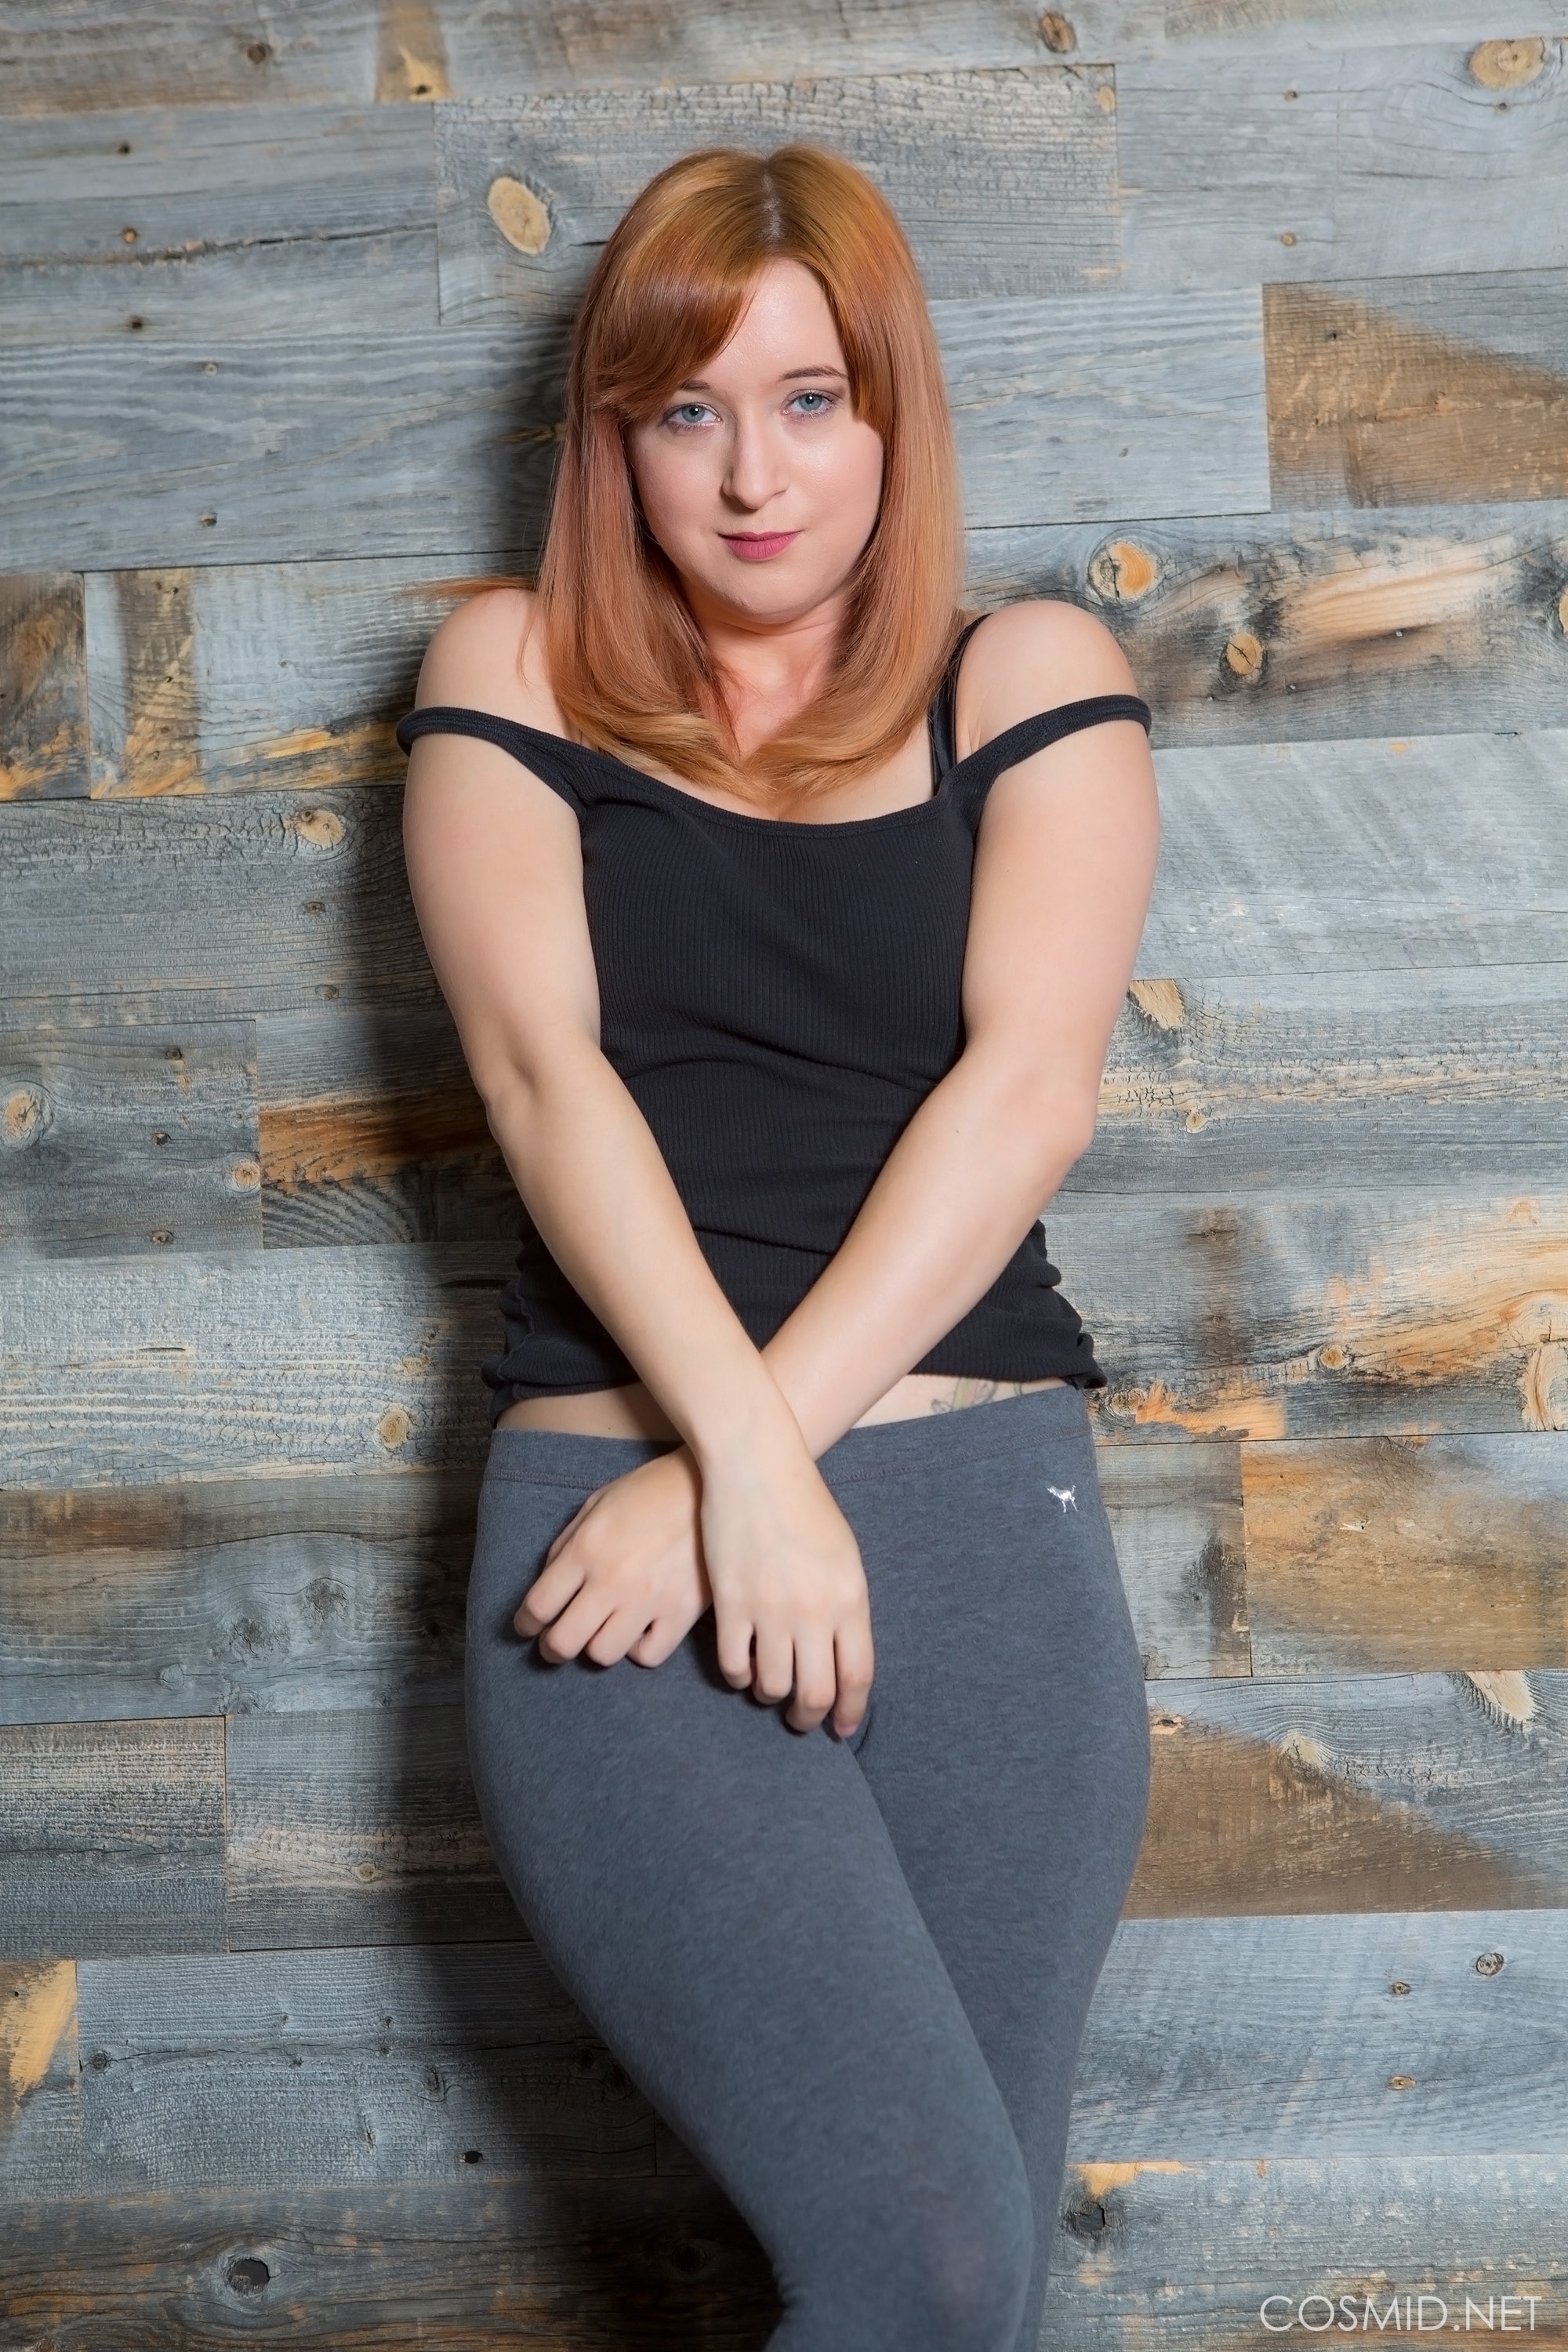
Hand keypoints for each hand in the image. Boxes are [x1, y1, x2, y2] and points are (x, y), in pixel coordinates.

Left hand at [514, 1447, 710, 1670]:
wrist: (714, 1486)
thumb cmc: (650, 1491)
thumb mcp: (598, 1503)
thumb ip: (567, 1544)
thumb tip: (549, 1585)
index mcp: (585, 1549)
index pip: (538, 1606)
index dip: (525, 1623)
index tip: (527, 1627)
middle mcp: (612, 1580)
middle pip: (563, 1642)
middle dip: (551, 1647)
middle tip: (555, 1642)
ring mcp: (648, 1600)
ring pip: (602, 1655)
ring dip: (596, 1646)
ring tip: (603, 1631)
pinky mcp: (681, 1613)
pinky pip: (647, 1655)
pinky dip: (638, 1648)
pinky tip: (639, 1630)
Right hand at [698, 1430, 872, 1739]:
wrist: (758, 1467)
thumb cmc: (805, 1506)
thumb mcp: (843, 1555)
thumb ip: (845, 1606)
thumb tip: (840, 1654)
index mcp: (850, 1598)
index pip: (857, 1676)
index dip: (851, 1711)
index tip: (843, 1728)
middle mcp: (814, 1611)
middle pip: (815, 1692)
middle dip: (809, 1716)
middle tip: (801, 1719)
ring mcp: (771, 1609)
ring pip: (772, 1684)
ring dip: (769, 1695)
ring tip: (767, 1688)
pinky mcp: (731, 1604)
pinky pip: (733, 1664)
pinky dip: (737, 1676)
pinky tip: (740, 1668)